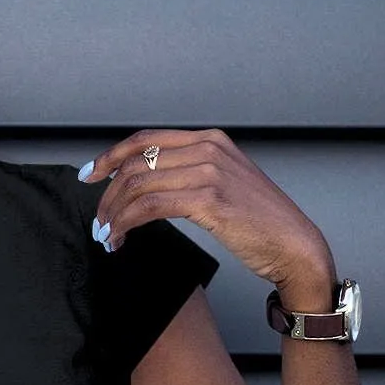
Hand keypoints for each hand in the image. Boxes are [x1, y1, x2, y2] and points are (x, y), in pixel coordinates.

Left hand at [80, 128, 336, 305]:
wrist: (294, 245)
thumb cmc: (260, 222)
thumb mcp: (225, 184)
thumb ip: (191, 174)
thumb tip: (146, 184)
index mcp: (210, 140)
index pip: (146, 139)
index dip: (111, 156)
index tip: (90, 175)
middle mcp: (208, 149)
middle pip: (136, 163)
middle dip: (108, 196)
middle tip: (99, 222)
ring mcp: (209, 172)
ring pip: (138, 186)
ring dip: (114, 214)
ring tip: (106, 236)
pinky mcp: (208, 199)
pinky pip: (150, 207)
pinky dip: (127, 224)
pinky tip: (121, 240)